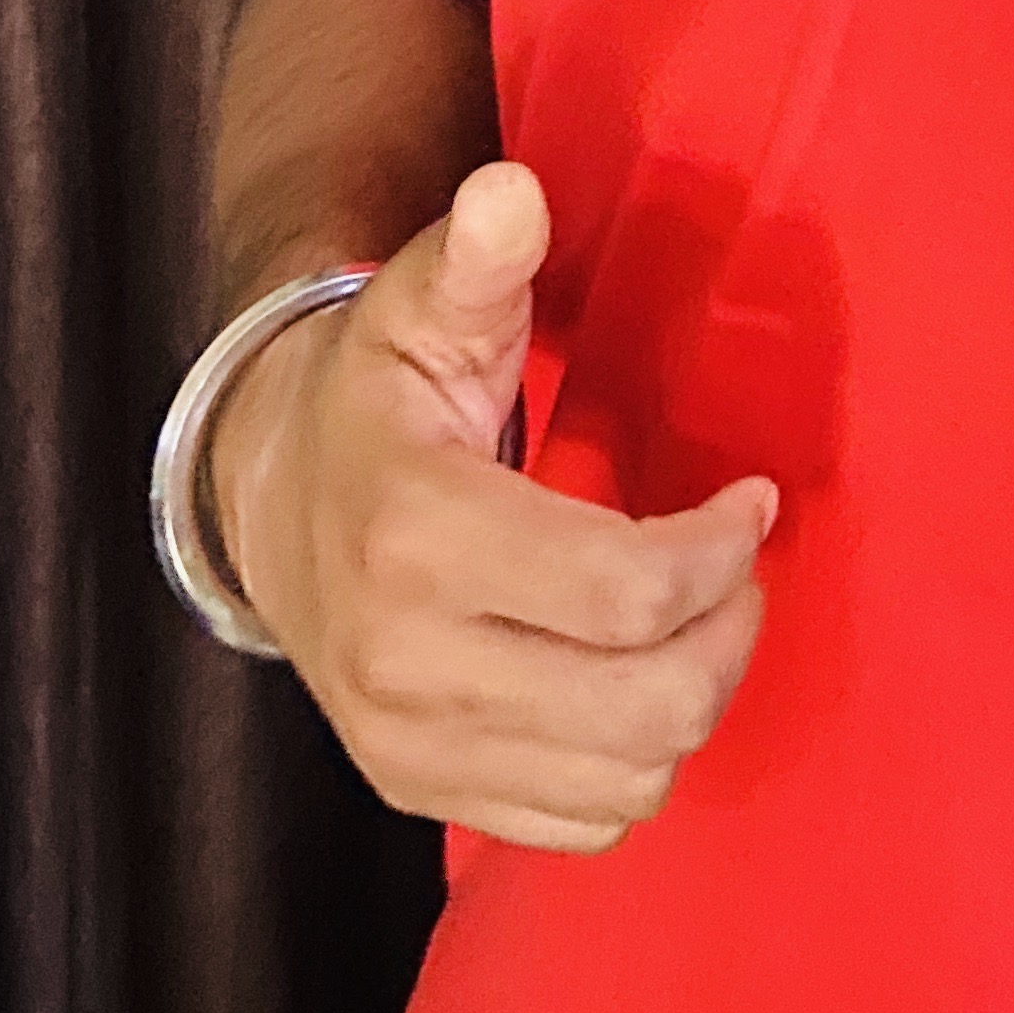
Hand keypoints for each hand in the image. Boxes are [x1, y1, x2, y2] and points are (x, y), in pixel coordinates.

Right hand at [209, 160, 775, 853]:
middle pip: (646, 703)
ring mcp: (409, 745)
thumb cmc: (378, 396)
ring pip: (630, 778)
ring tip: (695, 617)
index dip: (723, 549)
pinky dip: (637, 763)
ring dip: (695, 697)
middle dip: (729, 630)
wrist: (266, 503)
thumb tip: (512, 189)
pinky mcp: (419, 793)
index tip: (747, 499)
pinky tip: (631, 678)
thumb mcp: (422, 309)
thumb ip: (480, 258)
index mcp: (416, 535)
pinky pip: (584, 823)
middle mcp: (405, 661)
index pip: (628, 590)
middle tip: (736, 567)